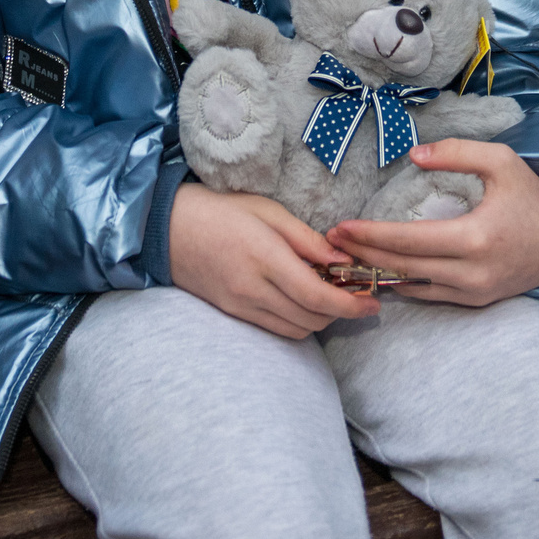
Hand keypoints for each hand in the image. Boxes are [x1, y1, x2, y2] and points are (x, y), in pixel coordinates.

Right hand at [168, 183, 380, 338]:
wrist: (165, 228)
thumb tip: (342, 262)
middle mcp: (253, 289)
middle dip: (340, 312)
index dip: (351, 306)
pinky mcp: (232, 313)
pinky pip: (276, 328)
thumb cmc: (219, 209)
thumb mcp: (267, 210)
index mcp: (265, 258)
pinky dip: (297, 320)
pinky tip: (300, 298)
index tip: (372, 302)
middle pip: (312, 319)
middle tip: (354, 292)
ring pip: (296, 330)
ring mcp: (241, 306)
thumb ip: (307, 239)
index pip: (318, 298)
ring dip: (319, 318)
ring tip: (328, 293)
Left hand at [328, 140, 538, 307]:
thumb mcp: (500, 161)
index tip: (339, 227)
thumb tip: (413, 156)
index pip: (408, 240)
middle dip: (363, 256)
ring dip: (378, 273)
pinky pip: (431, 296)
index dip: (369, 236)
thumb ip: (455, 154)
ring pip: (413, 287)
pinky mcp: (477, 302)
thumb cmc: (531, 195)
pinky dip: (404, 285)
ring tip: (347, 257)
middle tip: (330, 243)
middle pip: (402, 268)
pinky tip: (381, 272)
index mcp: (475, 236)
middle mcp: (472, 272)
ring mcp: (474, 293)